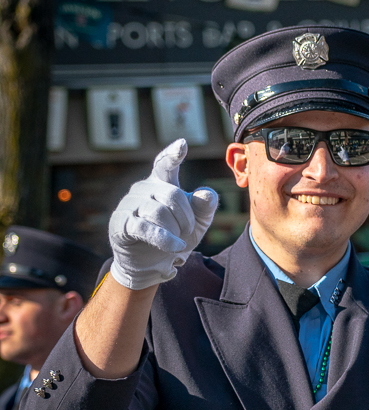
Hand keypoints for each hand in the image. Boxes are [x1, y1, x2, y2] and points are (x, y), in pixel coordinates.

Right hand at [109, 139, 218, 289]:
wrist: (151, 264)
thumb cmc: (174, 236)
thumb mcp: (197, 222)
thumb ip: (205, 207)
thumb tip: (206, 194)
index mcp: (161, 182)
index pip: (165, 164)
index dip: (173, 155)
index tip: (182, 145)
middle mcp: (143, 188)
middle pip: (173, 195)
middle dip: (186, 217)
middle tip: (187, 232)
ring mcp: (129, 204)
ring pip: (159, 212)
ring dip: (175, 231)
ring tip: (178, 242)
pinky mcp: (121, 223)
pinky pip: (145, 228)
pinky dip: (164, 239)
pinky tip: (175, 246)